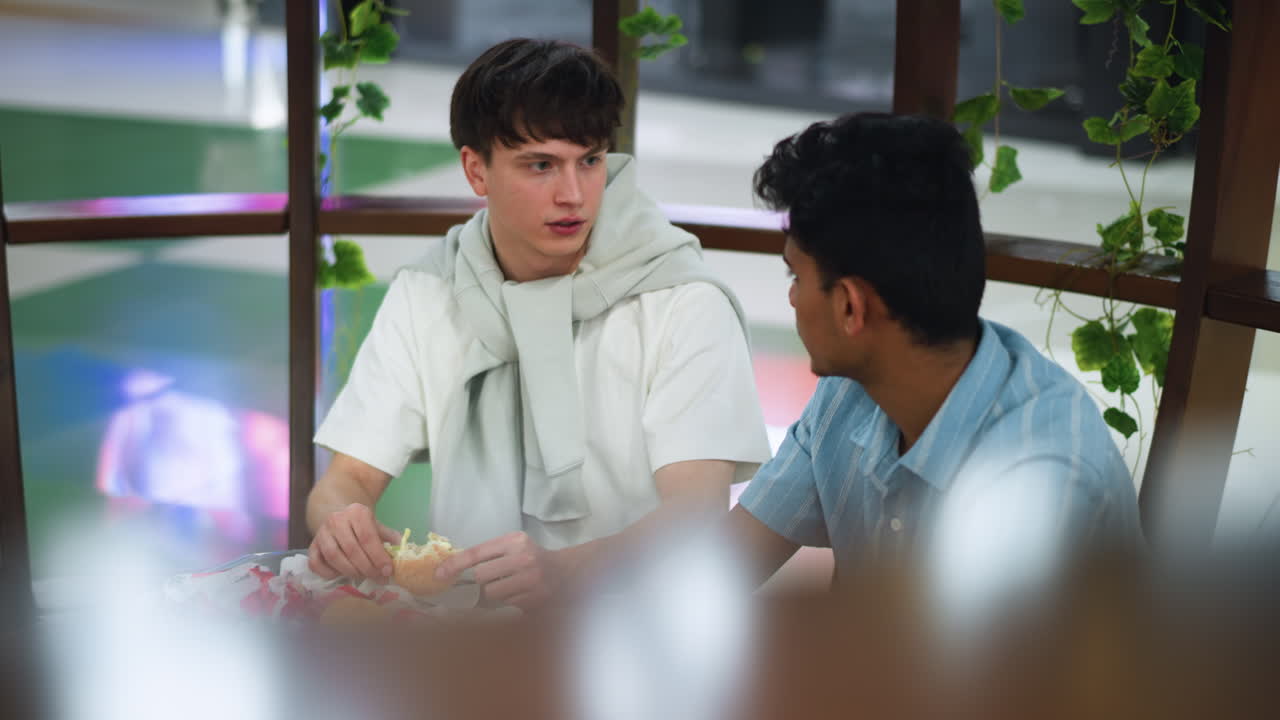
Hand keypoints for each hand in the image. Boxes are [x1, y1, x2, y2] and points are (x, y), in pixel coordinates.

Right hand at [308, 502, 401, 582]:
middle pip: (351, 549)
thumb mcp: (378, 526)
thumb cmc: (362, 526)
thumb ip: (390, 538)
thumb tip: (403, 553)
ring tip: (362, 576)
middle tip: (377, 577)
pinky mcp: (311, 546)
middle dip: (367, 567)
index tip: (387, 570)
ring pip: (333, 556)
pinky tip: (342, 575)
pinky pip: (316, 564)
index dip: (378, 556)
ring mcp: (321, 533)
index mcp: (357, 512)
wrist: (339, 516)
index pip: (367, 537)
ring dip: (350, 571)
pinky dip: (329, 573)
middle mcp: (336, 520)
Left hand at [435, 531, 567, 608]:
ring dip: (494, 594)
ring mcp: (530, 578)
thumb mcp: (514, 547)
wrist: (565, 572)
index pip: (476, 552)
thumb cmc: (532, 557)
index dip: (454, 565)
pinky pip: (506, 604)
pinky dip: (508, 601)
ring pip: (492, 592)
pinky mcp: (534, 597)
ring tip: (509, 587)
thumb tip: (452, 568)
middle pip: (481, 575)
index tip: (438, 575)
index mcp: (513, 541)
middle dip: (482, 580)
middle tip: (493, 579)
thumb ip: (490, 554)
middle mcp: (522, 557)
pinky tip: (520, 594)